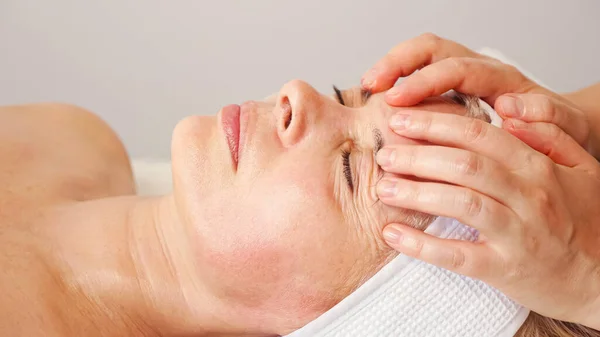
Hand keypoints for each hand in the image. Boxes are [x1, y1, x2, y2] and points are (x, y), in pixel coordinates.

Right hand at [361, 33, 590, 149]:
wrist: (564, 132)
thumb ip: (548, 116)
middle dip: (398, 63)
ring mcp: (463, 80)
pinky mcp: (452, 92)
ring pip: (422, 57)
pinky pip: (420, 77)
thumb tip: (513, 106)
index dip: (424, 82)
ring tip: (366, 89)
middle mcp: (479, 71)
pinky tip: (378, 102)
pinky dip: (397, 84)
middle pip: (432, 49)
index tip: (397, 100)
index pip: (457, 69)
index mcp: (502, 79)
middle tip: (371, 84)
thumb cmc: (561, 132)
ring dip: (391, 69)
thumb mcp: (566, 128)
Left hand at [375, 110, 599, 329]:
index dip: (437, 124)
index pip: (480, 136)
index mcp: (539, 167)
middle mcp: (528, 196)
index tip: (402, 120)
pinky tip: (394, 235)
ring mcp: (517, 234)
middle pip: (464, 165)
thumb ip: (549, 135)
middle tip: (385, 154)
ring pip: (460, 204)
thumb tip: (510, 111)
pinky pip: (457, 255)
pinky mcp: (504, 270)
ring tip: (383, 188)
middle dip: (418, 156)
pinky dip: (422, 245)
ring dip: (416, 194)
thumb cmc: (586, 220)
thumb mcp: (581, 168)